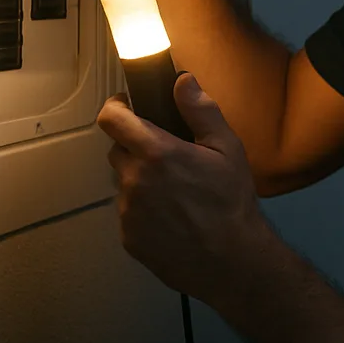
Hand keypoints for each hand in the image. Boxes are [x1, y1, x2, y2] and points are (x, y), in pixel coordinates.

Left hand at [97, 73, 274, 305]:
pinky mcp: (129, 238)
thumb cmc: (231, 201)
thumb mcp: (227, 148)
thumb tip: (182, 81)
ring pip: (124, 181)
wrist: (232, 262)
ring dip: (140, 177)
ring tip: (173, 189)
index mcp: (156, 153)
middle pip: (117, 149)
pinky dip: (143, 207)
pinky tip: (171, 215)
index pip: (111, 119)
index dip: (116, 107)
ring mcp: (129, 212)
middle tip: (164, 152)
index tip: (128, 106)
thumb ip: (201, 110)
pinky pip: (129, 212)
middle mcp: (135, 180)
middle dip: (134, 144)